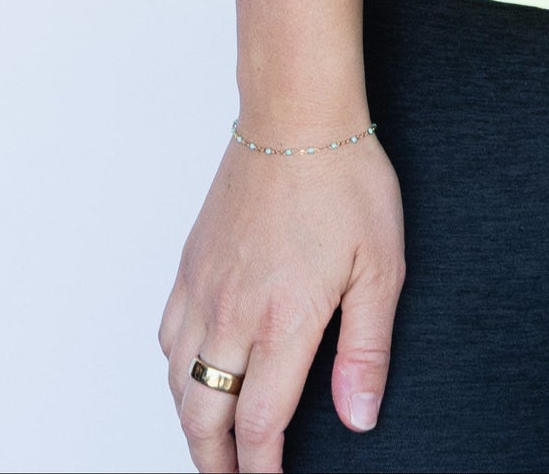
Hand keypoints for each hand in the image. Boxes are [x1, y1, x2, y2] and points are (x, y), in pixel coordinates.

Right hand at [159, 124, 404, 470]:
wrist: (296, 111)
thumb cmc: (345, 179)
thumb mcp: (381, 267)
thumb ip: (367, 350)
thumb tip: (358, 419)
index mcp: (284, 320)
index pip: (260, 425)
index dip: (261, 471)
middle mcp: (233, 311)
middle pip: (204, 417)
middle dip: (215, 465)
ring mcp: (204, 286)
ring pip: (177, 382)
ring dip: (192, 423)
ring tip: (213, 444)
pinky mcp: (191, 261)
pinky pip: (166, 335)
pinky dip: (175, 372)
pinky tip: (193, 375)